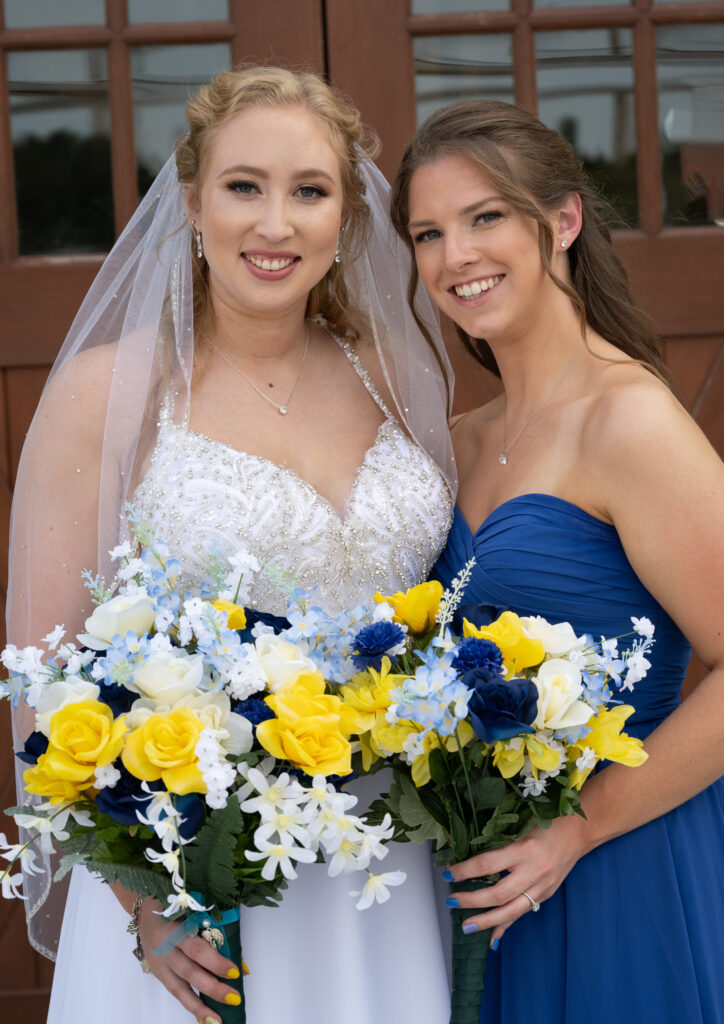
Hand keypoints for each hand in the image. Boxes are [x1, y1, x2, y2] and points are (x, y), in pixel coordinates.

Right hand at [138, 897, 242, 1022]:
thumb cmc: (177, 902)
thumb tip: (238, 958)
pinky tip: (202, 1017)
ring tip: (216, 1020)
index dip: (215, 962)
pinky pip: (174, 990)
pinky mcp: (157, 971)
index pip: (196, 948)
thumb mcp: (194, 908)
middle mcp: (164, 946)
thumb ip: (214, 929)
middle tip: (233, 998)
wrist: (144, 905)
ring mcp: (158, 961)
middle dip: (212, 987)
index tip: (234, 971)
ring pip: (179, 987)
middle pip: (189, 971)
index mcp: (174, 926)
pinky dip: (189, 1004)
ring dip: (199, 1006)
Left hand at [446, 814, 589, 946]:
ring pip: (511, 910)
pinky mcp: (546, 895)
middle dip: (472, 900)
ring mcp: (541, 887)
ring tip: (466, 927)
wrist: (578, 832)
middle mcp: (533, 871)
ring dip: (486, 921)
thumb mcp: (520, 827)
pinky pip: (522, 913)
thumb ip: (500, 842)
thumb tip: (471, 857)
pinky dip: (506, 926)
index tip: (448, 874)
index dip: (465, 870)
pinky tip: (493, 938)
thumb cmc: (546, 822)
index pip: (488, 863)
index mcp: (524, 849)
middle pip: (498, 894)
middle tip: (451, 902)